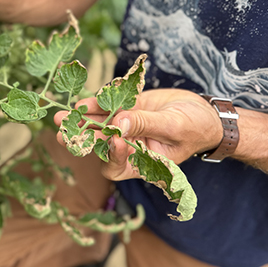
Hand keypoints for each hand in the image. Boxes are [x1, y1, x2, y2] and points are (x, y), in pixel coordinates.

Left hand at [53, 88, 223, 180]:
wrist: (205, 112)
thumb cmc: (196, 127)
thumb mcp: (174, 127)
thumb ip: (145, 124)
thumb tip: (118, 122)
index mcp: (142, 163)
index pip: (118, 166)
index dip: (110, 154)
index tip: (113, 138)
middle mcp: (129, 147)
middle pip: (100, 145)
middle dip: (81, 137)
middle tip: (62, 129)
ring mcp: (126, 128)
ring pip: (99, 125)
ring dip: (81, 119)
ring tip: (62, 114)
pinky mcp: (126, 110)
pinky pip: (107, 108)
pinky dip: (95, 104)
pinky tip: (83, 101)